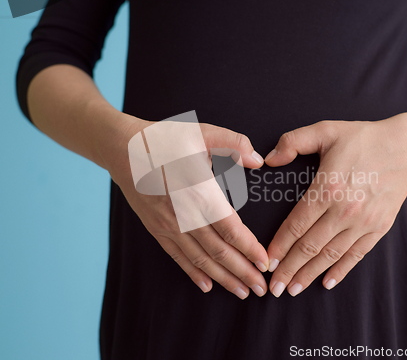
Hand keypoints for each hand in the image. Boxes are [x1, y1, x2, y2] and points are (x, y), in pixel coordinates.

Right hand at [103, 117, 269, 298]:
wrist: (122, 149)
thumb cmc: (164, 140)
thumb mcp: (202, 133)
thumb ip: (235, 144)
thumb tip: (259, 160)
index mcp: (200, 194)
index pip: (232, 230)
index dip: (250, 249)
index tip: (266, 263)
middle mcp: (185, 217)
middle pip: (219, 252)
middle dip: (243, 272)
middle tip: (262, 288)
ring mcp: (169, 226)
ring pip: (201, 260)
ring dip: (223, 278)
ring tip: (242, 292)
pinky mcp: (157, 229)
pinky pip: (178, 257)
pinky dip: (193, 273)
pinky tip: (206, 285)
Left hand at [265, 115, 406, 296]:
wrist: (406, 147)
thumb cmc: (362, 138)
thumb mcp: (325, 130)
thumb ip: (293, 142)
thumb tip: (269, 159)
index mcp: (328, 188)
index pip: (296, 225)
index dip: (279, 246)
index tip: (267, 262)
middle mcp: (345, 210)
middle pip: (310, 246)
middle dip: (290, 269)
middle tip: (275, 288)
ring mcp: (364, 222)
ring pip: (331, 255)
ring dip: (310, 274)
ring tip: (294, 289)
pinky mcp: (379, 228)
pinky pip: (356, 255)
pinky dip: (341, 270)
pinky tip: (327, 282)